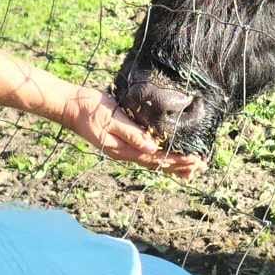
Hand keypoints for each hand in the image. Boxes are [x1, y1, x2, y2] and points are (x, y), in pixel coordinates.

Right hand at [60, 86, 197, 176]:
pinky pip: (148, 154)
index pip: (156, 159)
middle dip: (181, 165)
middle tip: (202, 165)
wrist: (72, 107)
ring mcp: (126, 149)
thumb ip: (131, 134)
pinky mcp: (125, 141)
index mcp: (124, 150)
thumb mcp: (111, 120)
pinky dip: (163, 157)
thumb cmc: (91, 110)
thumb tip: (151, 147)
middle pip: (158, 164)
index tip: (194, 160)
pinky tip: (171, 157)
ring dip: (174, 164)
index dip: (176, 160)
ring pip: (155, 161)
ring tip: (194, 167)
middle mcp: (127, 153)